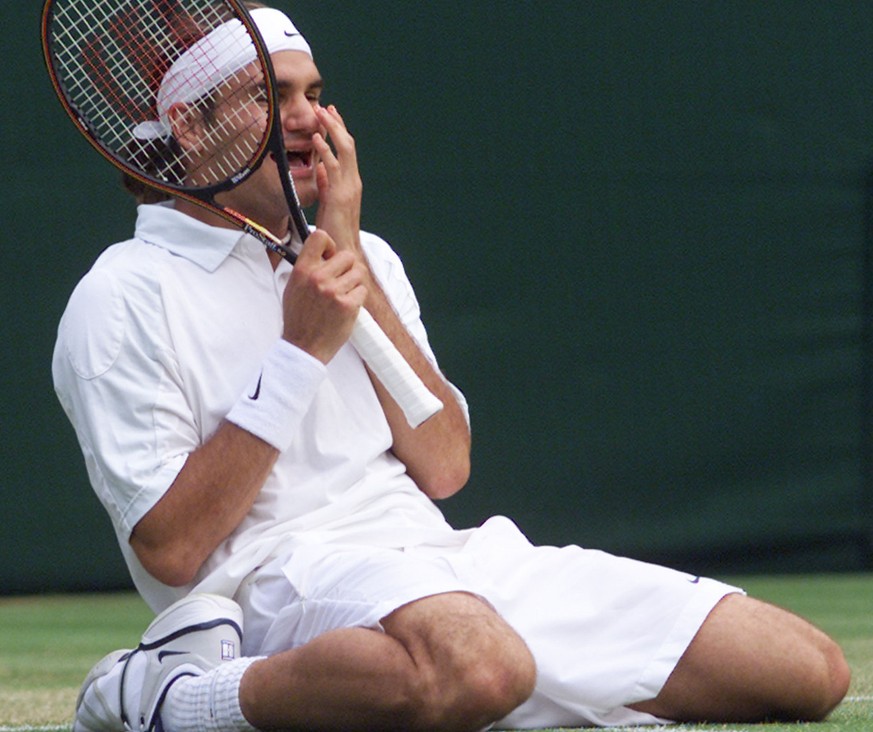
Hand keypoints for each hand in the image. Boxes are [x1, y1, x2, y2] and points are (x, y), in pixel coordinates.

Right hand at [282, 229, 366, 363]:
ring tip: (343, 294)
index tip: (330, 256)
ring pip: (359, 272)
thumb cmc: (298, 318)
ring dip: (354, 282)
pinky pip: (362, 290)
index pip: (320, 237)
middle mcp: (318, 278)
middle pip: (348, 256)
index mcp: (302, 270)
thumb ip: (308, 267)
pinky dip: (358, 298)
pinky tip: (346, 306)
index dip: (330, 245)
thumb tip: (325, 251)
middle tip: (341, 280)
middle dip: (348, 267)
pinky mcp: (348, 305)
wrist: (303, 347)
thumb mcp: (293, 287)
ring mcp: (334, 292)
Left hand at [313, 104, 362, 254]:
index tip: (330, 114)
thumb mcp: (329, 202)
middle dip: (337, 124)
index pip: (347, 151)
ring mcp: (349, 188)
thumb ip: (327, 184)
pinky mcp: (341, 195)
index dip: (340, 131)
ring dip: (332, 130)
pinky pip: (334, 167)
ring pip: (345, 150)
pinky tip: (316, 138)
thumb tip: (321, 168)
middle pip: (349, 145)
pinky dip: (325, 150)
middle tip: (325, 107)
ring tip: (321, 113)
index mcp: (350, 183)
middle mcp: (353, 182)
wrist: (344, 251)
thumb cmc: (335, 230)